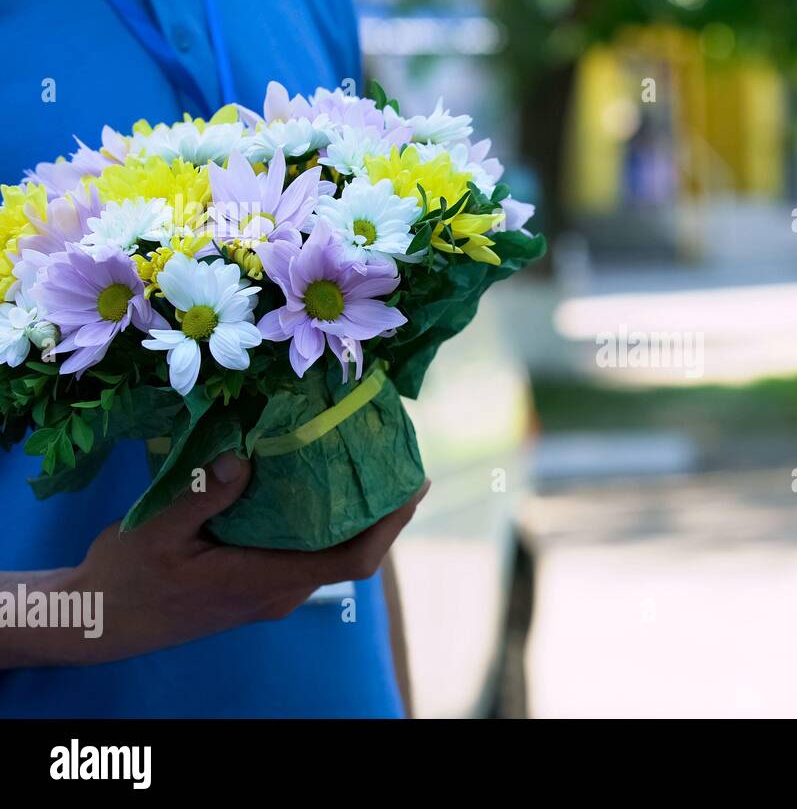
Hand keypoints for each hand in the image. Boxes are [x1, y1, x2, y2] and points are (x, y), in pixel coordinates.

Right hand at [28, 453, 429, 667]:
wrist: (96, 623)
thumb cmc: (125, 581)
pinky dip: (319, 519)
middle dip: (379, 510)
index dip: (390, 526)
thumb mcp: (155, 532)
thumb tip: (245, 458)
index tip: (414, 486)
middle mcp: (278, 590)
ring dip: (350, 513)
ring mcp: (268, 591)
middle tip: (395, 458)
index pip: (352, 560)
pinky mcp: (254, 584)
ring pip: (326, 552)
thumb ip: (202, 496)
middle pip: (349, 552)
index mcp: (266, 581)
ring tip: (363, 460)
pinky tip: (312, 482)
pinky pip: (302, 551)